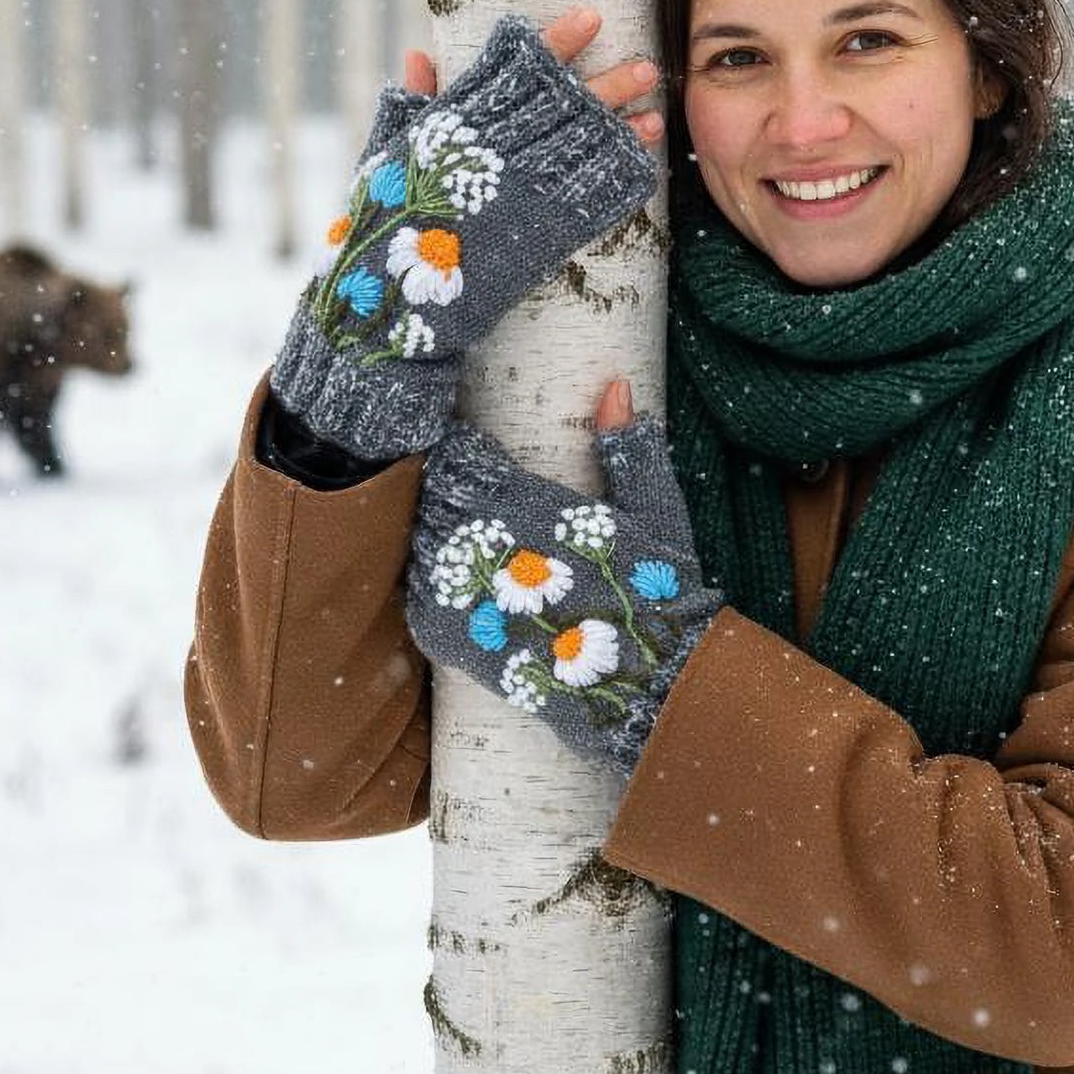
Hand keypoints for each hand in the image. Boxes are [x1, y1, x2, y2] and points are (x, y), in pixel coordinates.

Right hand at [269, 14, 659, 460]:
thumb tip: (418, 55)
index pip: (516, 73)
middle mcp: (494, 155)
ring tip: (654, 109)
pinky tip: (643, 162)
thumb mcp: (385, 158)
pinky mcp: (539, 238)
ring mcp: (521, 196)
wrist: (391, 301)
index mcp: (457, 128)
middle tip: (645, 64)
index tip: (591, 16)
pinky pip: (591, 201)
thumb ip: (411, 109)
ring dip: (622, 129)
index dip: (556, 43)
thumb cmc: (381, 225)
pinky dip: (618, 181)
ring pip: (583, 151)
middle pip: (563, 110)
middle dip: (607, 85)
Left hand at [407, 408, 716, 774]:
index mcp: (532, 505)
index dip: (461, 451)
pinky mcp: (452, 640)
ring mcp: (463, 594)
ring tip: (461, 535)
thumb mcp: (655, 511)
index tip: (471, 451)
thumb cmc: (656, 597)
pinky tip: (454, 578)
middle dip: (443, 488)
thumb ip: (628, 447)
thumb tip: (615, 384)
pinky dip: (429, 580)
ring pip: (419, 541)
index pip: (463, 458)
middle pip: (433, 496)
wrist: (647, 689)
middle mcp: (488, 545)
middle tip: (458, 489)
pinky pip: (416, 593)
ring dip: (433, 532)